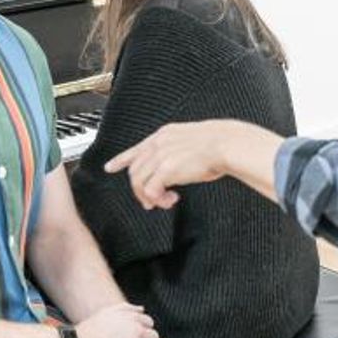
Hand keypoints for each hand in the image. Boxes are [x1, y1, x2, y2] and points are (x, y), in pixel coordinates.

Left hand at [103, 122, 226, 209]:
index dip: (121, 159)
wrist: (227, 144)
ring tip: (165, 202)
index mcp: (164, 135)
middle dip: (140, 190)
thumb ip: (178, 151)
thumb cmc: (218, 145)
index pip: (136, 149)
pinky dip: (158, 199)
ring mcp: (161, 155)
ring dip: (150, 197)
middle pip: (134, 170)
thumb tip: (173, 170)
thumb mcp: (192, 142)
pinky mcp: (167, 168)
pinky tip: (171, 200)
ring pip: (139, 182)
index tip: (110, 167)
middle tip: (151, 202)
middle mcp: (158, 143)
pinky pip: (151, 190)